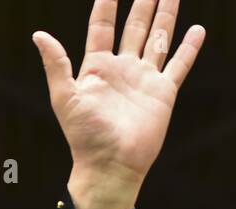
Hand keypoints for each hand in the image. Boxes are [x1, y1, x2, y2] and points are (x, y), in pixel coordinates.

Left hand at [35, 0, 204, 208]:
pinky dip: (188, 48)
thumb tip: (39, 35)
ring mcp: (144, 79)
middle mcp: (122, 70)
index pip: (102, 28)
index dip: (106, 6)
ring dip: (165, 16)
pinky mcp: (163, 93)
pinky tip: (196, 30)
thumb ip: (56, 64)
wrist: (111, 165)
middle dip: (143, 4)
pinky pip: (178, 65)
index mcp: (96, 69)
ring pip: (158, 39)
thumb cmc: (84, 136)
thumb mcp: (65, 97)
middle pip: (134, 27)